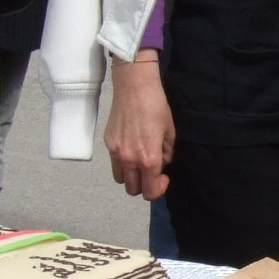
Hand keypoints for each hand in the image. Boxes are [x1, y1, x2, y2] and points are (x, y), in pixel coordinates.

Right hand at [105, 55, 175, 199]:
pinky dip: (123, 163)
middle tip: (152, 172)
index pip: (151, 192)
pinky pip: (114, 163)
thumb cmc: (156, 106)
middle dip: (144, 185)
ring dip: (131, 177)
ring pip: (121, 179)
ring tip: (140, 163)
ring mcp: (116, 152)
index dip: (159, 189)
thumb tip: (162, 163)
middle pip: (133, 190)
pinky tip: (131, 148)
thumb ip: (167, 154)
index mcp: (149, 159)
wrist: (134, 87)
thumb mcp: (170, 132)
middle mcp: (129, 160)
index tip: (164, 177)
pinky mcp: (108, 143)